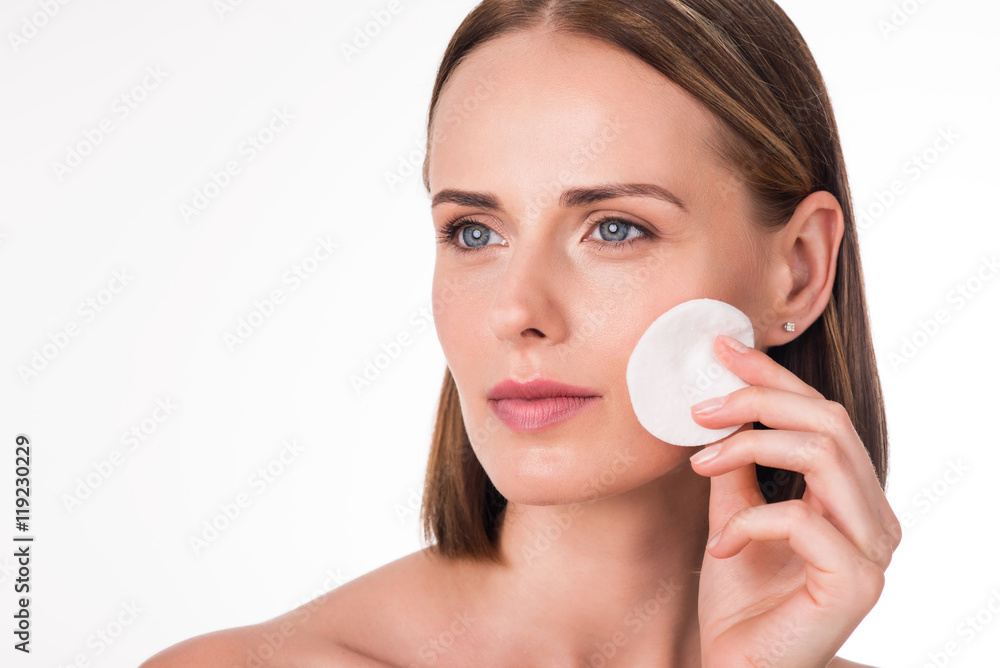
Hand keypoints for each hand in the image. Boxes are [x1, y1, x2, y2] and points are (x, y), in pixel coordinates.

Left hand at [687, 334, 901, 667]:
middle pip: (829, 422)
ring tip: (700, 461)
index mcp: (853, 499)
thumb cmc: (739, 601)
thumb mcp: (731, 516)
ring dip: (750, 446)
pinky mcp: (857, 583)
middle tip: (699, 405)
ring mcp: (874, 552)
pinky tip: (721, 546)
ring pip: (825, 455)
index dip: (774, 378)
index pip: (822, 417)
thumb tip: (719, 405)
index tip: (723, 349)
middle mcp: (875, 519)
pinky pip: (802, 519)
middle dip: (759, 400)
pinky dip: (749, 521)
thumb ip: (737, 467)